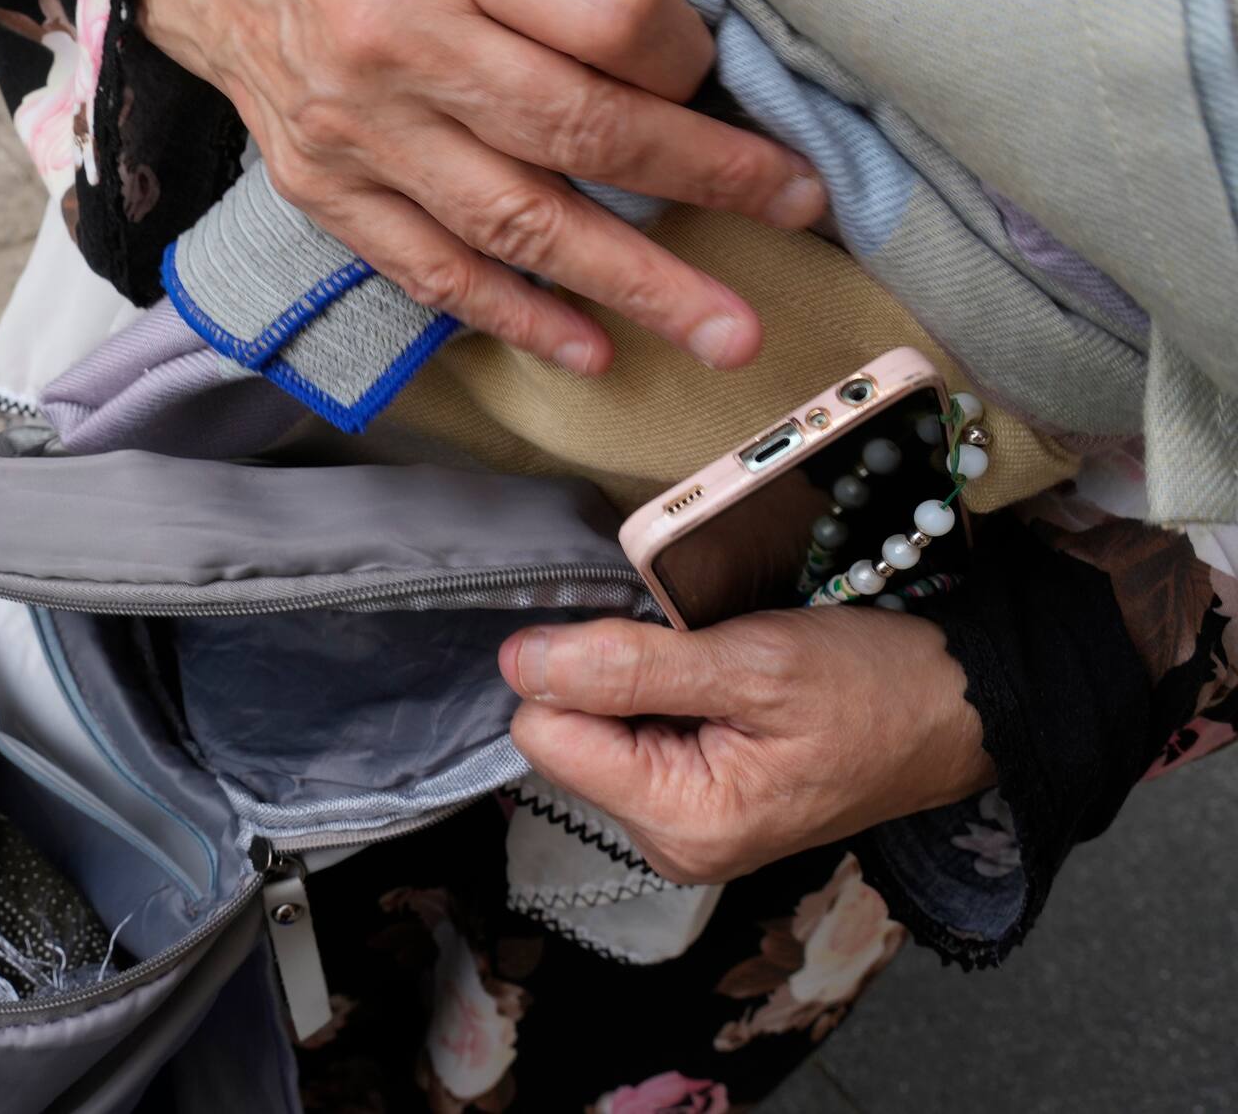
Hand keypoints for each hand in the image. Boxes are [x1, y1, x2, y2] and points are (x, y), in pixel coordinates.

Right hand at [139, 0, 827, 374]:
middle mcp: (395, 43)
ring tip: (726, 331)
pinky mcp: (326, 194)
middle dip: (707, 181)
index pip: (603, 14)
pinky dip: (514, 317)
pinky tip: (590, 348)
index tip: (727, 74)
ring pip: (516, 226)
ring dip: (633, 284)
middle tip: (800, 212)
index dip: (685, 56)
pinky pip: (431, 272)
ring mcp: (357, 134)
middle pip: (577, 133)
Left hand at [498, 606, 995, 882]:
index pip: (544, 733)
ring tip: (722, 671)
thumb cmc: (877, 687)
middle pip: (565, 735)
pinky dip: (666, 697)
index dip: (577, 671)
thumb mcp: (754, 662)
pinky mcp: (698, 801)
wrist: (961, 710)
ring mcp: (683, 827)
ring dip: (643, 685)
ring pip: (598, 730)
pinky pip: (637, 735)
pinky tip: (724, 687)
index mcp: (680, 822)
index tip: (651, 640)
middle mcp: (670, 842)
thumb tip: (520, 662)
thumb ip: (628, 665)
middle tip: (702, 655)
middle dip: (613, 680)